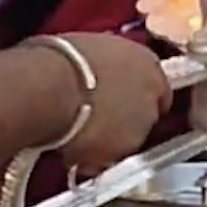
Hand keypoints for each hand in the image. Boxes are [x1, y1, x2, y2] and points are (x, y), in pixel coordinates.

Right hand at [61, 33, 171, 174]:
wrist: (51, 88)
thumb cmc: (61, 58)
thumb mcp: (90, 48)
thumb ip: (104, 64)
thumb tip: (92, 71)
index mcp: (147, 62)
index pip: (156, 85)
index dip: (135, 94)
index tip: (117, 99)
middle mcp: (152, 94)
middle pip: (146, 113)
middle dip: (125, 117)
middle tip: (97, 117)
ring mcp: (142, 125)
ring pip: (129, 138)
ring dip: (111, 139)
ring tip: (81, 135)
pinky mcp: (124, 151)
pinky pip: (109, 157)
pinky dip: (95, 156)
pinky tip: (73, 148)